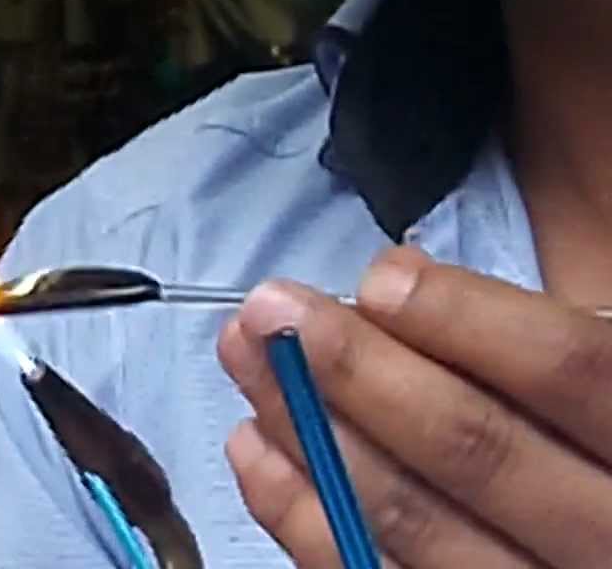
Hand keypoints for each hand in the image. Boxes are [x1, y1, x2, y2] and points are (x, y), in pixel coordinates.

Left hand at [217, 246, 611, 567]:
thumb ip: (540, 339)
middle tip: (271, 312)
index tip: (379, 279)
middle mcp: (608, 536)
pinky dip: (302, 516)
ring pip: (415, 518)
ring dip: (312, 430)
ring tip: (246, 361)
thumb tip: (401, 280)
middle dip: (357, 369)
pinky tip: (255, 454)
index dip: (470, 319)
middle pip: (477, 447)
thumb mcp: (606, 380)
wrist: (590, 545)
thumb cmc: (592, 444)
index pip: (574, 370)